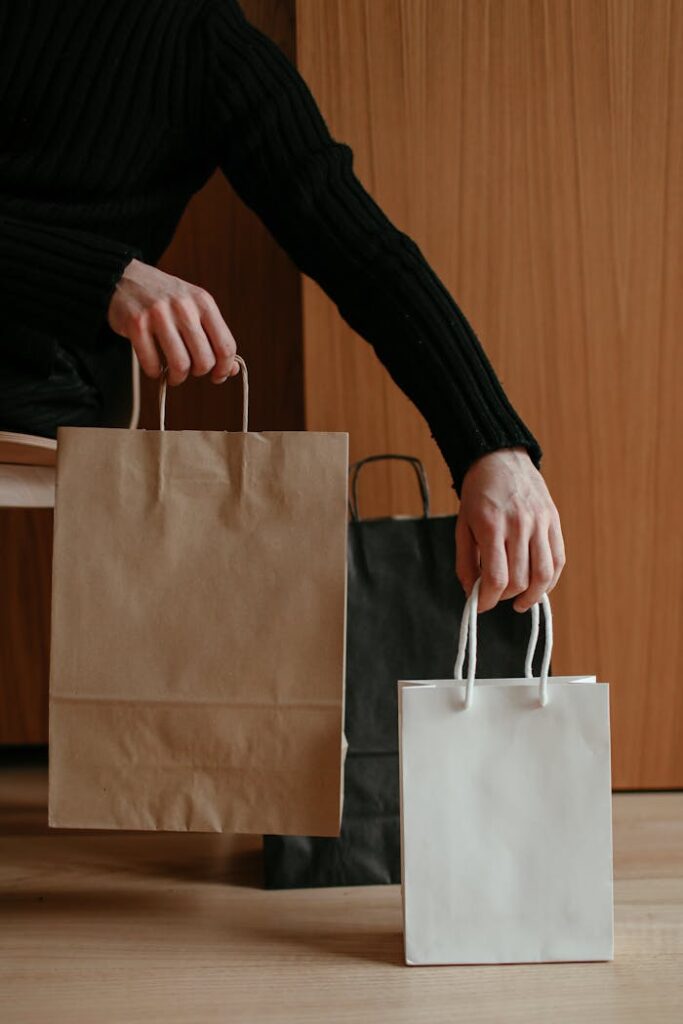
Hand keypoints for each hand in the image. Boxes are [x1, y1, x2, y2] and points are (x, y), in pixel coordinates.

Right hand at [107, 259, 238, 385]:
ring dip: (177, 377)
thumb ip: (214, 336)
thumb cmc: (165, 299)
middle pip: (204, 360)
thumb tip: (231, 369)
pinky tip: (155, 367)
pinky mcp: (137, 324)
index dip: (224, 368)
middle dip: (198, 373)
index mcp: (203, 302)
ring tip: (173, 374)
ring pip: (180, 365)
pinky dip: (155, 373)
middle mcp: (183, 306)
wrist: (125, 278)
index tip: (217, 376)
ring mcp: (159, 314)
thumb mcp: (195, 308)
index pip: (225, 346)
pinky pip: (152, 364)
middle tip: (189, 370)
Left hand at [455, 447, 565, 612]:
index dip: (488, 600)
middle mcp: (519, 524)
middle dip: (504, 597)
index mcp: (491, 525)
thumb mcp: (462, 526)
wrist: (499, 459)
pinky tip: (539, 587)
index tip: (480, 605)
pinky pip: (558, 559)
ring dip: (532, 596)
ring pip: (544, 575)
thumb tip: (471, 593)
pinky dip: (550, 580)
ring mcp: (540, 522)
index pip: (496, 577)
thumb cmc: (478, 494)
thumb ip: (465, 562)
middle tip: (495, 596)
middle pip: (520, 580)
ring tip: (520, 602)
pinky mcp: (554, 520)